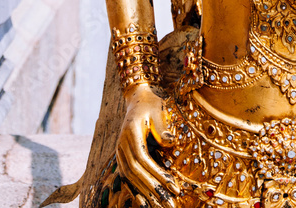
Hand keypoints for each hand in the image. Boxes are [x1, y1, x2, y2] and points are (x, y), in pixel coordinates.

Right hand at [115, 84, 178, 207]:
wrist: (137, 98)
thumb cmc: (151, 104)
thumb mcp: (158, 110)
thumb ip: (162, 127)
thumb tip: (171, 142)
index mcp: (130, 133)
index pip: (142, 160)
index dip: (157, 175)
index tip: (174, 187)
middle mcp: (121, 144)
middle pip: (135, 173)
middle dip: (153, 190)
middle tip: (170, 205)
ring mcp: (120, 152)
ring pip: (130, 178)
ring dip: (146, 194)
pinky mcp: (123, 157)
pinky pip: (128, 178)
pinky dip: (136, 191)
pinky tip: (146, 204)